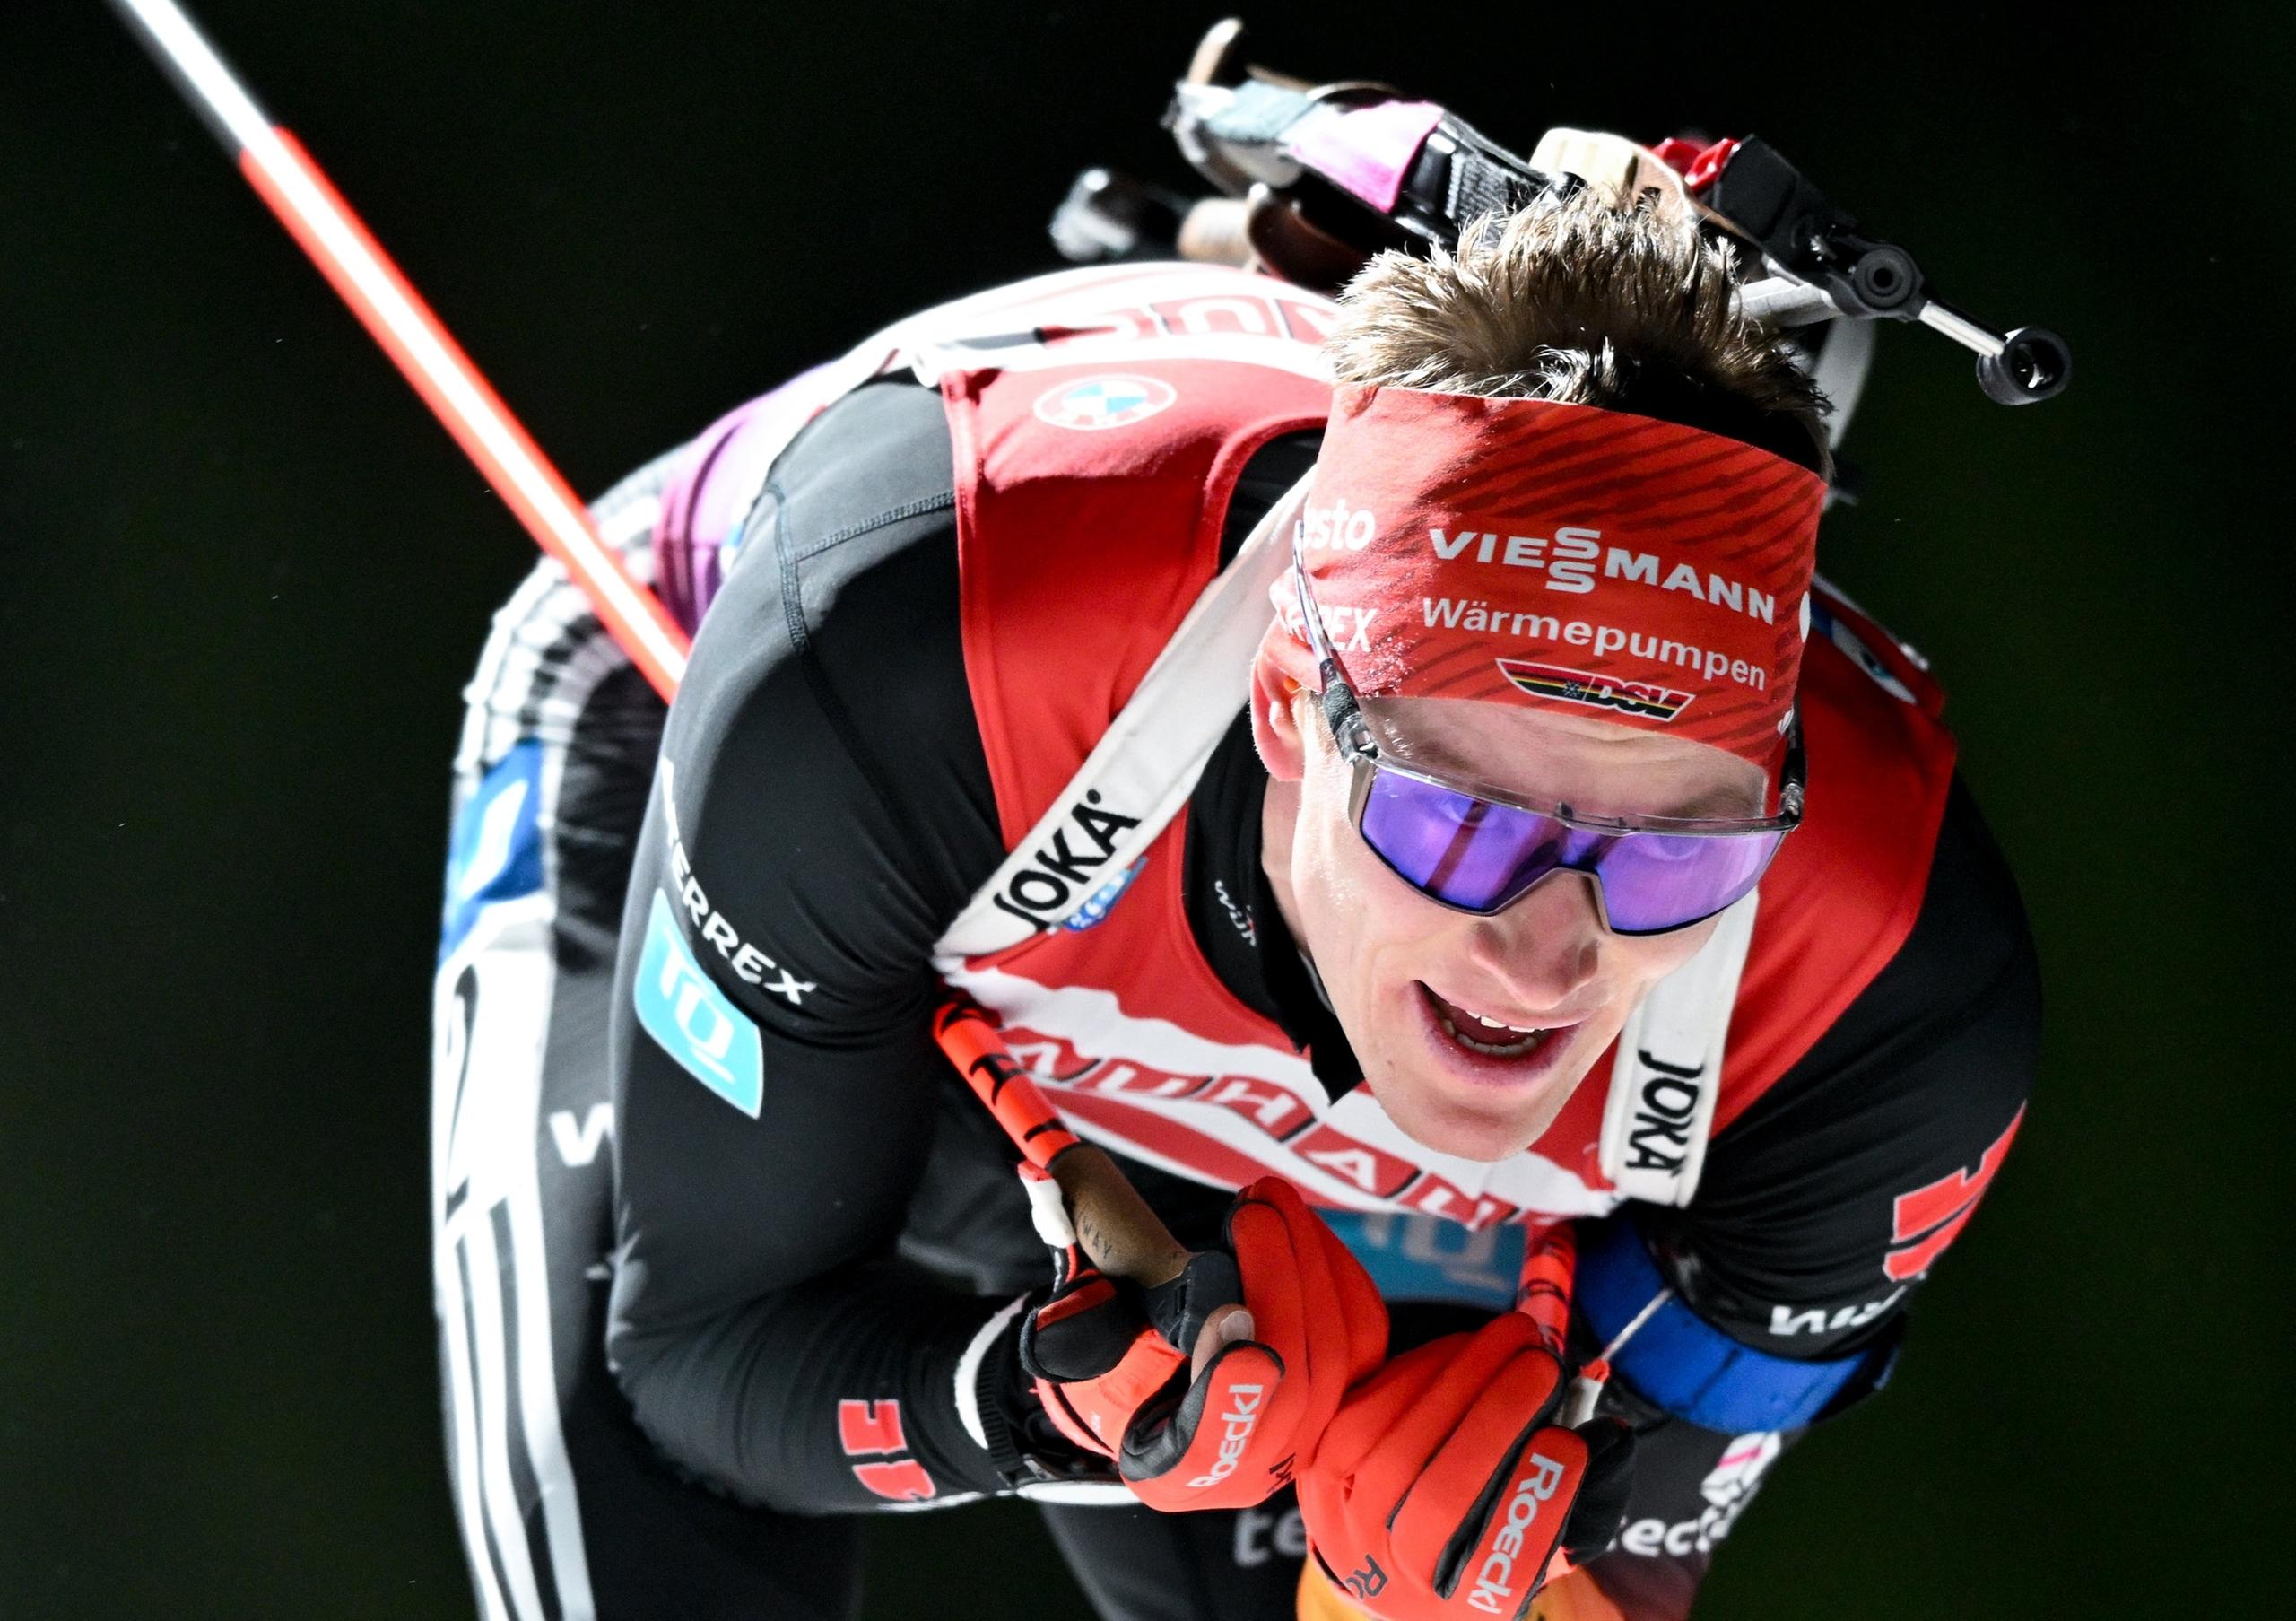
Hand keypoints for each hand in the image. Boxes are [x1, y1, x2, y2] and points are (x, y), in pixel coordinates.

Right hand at [1021, 1175, 1387, 1510]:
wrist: (1144, 1373)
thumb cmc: (1101, 1355)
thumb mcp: (1070, 1337)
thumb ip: (1071, 1300)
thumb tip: (1047, 1207)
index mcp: (1175, 1470)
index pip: (1217, 1443)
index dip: (1230, 1388)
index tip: (1229, 1314)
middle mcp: (1248, 1466)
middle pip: (1296, 1382)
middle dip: (1281, 1283)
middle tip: (1253, 1209)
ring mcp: (1302, 1430)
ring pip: (1338, 1353)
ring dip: (1310, 1263)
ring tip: (1271, 1199)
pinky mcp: (1337, 1390)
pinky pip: (1360, 1335)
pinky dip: (1335, 1271)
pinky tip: (1303, 1223)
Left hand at [1295, 1314, 1635, 1618]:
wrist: (1387, 1547)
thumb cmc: (1480, 1535)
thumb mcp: (1537, 1540)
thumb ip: (1578, 1498)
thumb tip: (1608, 1434)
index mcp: (1456, 1609)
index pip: (1495, 1567)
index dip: (1535, 1503)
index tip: (1571, 1444)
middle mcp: (1391, 1579)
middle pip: (1440, 1497)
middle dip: (1496, 1419)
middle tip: (1544, 1366)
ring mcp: (1342, 1524)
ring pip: (1396, 1446)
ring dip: (1460, 1379)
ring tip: (1514, 1339)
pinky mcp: (1316, 1467)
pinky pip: (1366, 1410)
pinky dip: (1421, 1371)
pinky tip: (1467, 1347)